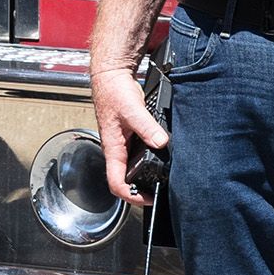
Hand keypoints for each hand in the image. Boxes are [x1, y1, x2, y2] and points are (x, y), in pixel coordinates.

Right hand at [92, 58, 168, 204]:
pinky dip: (149, 159)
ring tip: (161, 180)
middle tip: (158, 193)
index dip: (132, 196)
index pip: (117, 183)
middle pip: (124, 180)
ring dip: (144, 176)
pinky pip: (138, 154)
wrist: (112, 76)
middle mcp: (117, 149)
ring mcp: (124, 143)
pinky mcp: (131, 135)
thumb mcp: (132, 110)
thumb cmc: (113, 92)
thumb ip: (146, 126)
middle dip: (140, 191)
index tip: (148, 199)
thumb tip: (161, 141)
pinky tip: (161, 157)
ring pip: (131, 168)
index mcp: (113, 148)